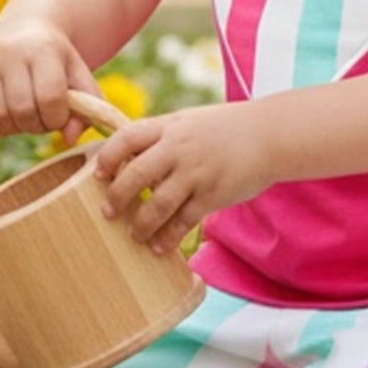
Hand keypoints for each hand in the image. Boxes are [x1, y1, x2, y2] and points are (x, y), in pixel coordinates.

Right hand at [0, 18, 99, 146]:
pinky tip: (6, 119)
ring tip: (25, 116)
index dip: (57, 117)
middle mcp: (9, 50)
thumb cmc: (56, 60)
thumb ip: (87, 107)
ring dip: (15, 129)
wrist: (23, 29)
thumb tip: (70, 138)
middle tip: (41, 118)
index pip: (50, 98)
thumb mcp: (79, 76)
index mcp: (43, 48)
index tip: (59, 114)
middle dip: (36, 125)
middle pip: (22, 110)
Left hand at [93, 104, 270, 255]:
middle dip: (116, 196)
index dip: (107, 158)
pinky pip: (183, 222)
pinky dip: (168, 237)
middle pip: (135, 174)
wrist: (270, 135)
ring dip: (140, 224)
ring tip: (134, 234)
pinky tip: (159, 247)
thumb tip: (127, 159)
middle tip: (108, 212)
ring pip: (156, 204)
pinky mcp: (213, 195)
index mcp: (170, 126)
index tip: (97, 174)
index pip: (127, 138)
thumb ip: (160, 137)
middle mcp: (179, 148)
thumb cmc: (225, 128)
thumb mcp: (189, 121)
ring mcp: (196, 172)